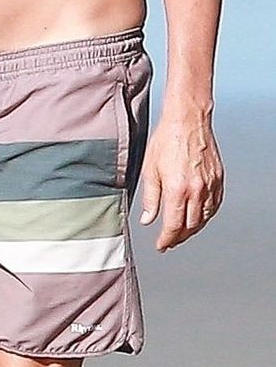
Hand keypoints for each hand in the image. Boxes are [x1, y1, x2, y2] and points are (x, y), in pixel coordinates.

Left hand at [139, 113, 223, 249]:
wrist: (187, 121)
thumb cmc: (167, 140)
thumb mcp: (150, 170)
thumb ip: (150, 198)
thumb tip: (148, 219)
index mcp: (177, 189)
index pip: (174, 226)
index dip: (167, 239)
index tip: (162, 245)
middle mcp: (197, 190)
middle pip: (191, 226)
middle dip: (179, 237)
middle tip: (170, 241)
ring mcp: (210, 185)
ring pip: (205, 218)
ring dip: (193, 228)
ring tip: (182, 231)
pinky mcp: (218, 179)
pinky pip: (215, 205)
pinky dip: (207, 215)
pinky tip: (199, 216)